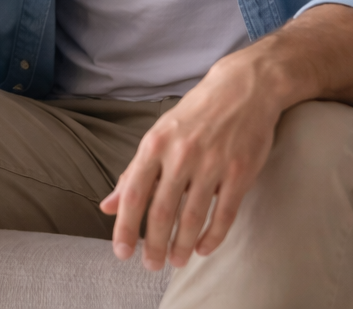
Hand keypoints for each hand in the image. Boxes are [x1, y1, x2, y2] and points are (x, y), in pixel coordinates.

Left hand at [99, 4, 352, 269]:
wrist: (244, 88)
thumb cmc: (195, 114)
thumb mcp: (158, 135)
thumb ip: (133, 173)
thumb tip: (108, 206)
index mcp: (155, 144)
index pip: (134, 193)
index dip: (126, 227)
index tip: (121, 252)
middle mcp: (181, 154)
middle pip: (162, 211)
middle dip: (155, 245)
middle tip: (151, 265)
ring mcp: (212, 163)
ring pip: (192, 216)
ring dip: (182, 245)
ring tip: (176, 261)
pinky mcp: (240, 171)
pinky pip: (224, 213)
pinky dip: (213, 236)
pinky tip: (204, 248)